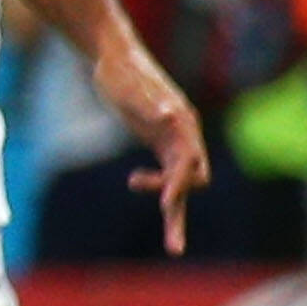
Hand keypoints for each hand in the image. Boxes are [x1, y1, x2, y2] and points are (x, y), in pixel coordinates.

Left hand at [103, 60, 211, 254]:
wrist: (114, 57)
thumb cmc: (123, 73)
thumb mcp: (132, 89)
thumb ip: (152, 104)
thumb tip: (172, 115)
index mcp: (183, 125)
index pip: (189, 165)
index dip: (179, 185)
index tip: (167, 205)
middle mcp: (184, 135)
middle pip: (192, 180)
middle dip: (180, 211)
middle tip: (173, 248)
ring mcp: (173, 139)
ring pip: (181, 180)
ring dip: (171, 202)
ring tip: (149, 215)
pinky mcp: (159, 141)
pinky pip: (167, 171)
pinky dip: (159, 184)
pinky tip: (137, 182)